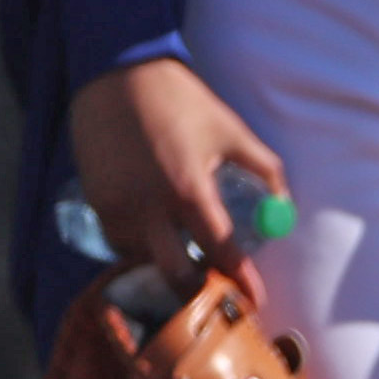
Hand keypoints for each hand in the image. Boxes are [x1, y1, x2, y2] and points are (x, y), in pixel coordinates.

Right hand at [70, 58, 282, 284]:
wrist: (118, 77)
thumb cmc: (183, 102)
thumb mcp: (233, 132)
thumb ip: (265, 171)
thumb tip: (285, 207)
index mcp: (188, 190)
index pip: (220, 250)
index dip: (241, 280)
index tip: (255, 301)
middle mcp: (147, 208)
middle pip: (174, 274)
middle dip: (198, 289)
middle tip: (217, 292)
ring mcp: (114, 208)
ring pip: (143, 259)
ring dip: (166, 262)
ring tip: (187, 255)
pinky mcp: (93, 203)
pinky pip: (119, 240)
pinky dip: (140, 243)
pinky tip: (155, 228)